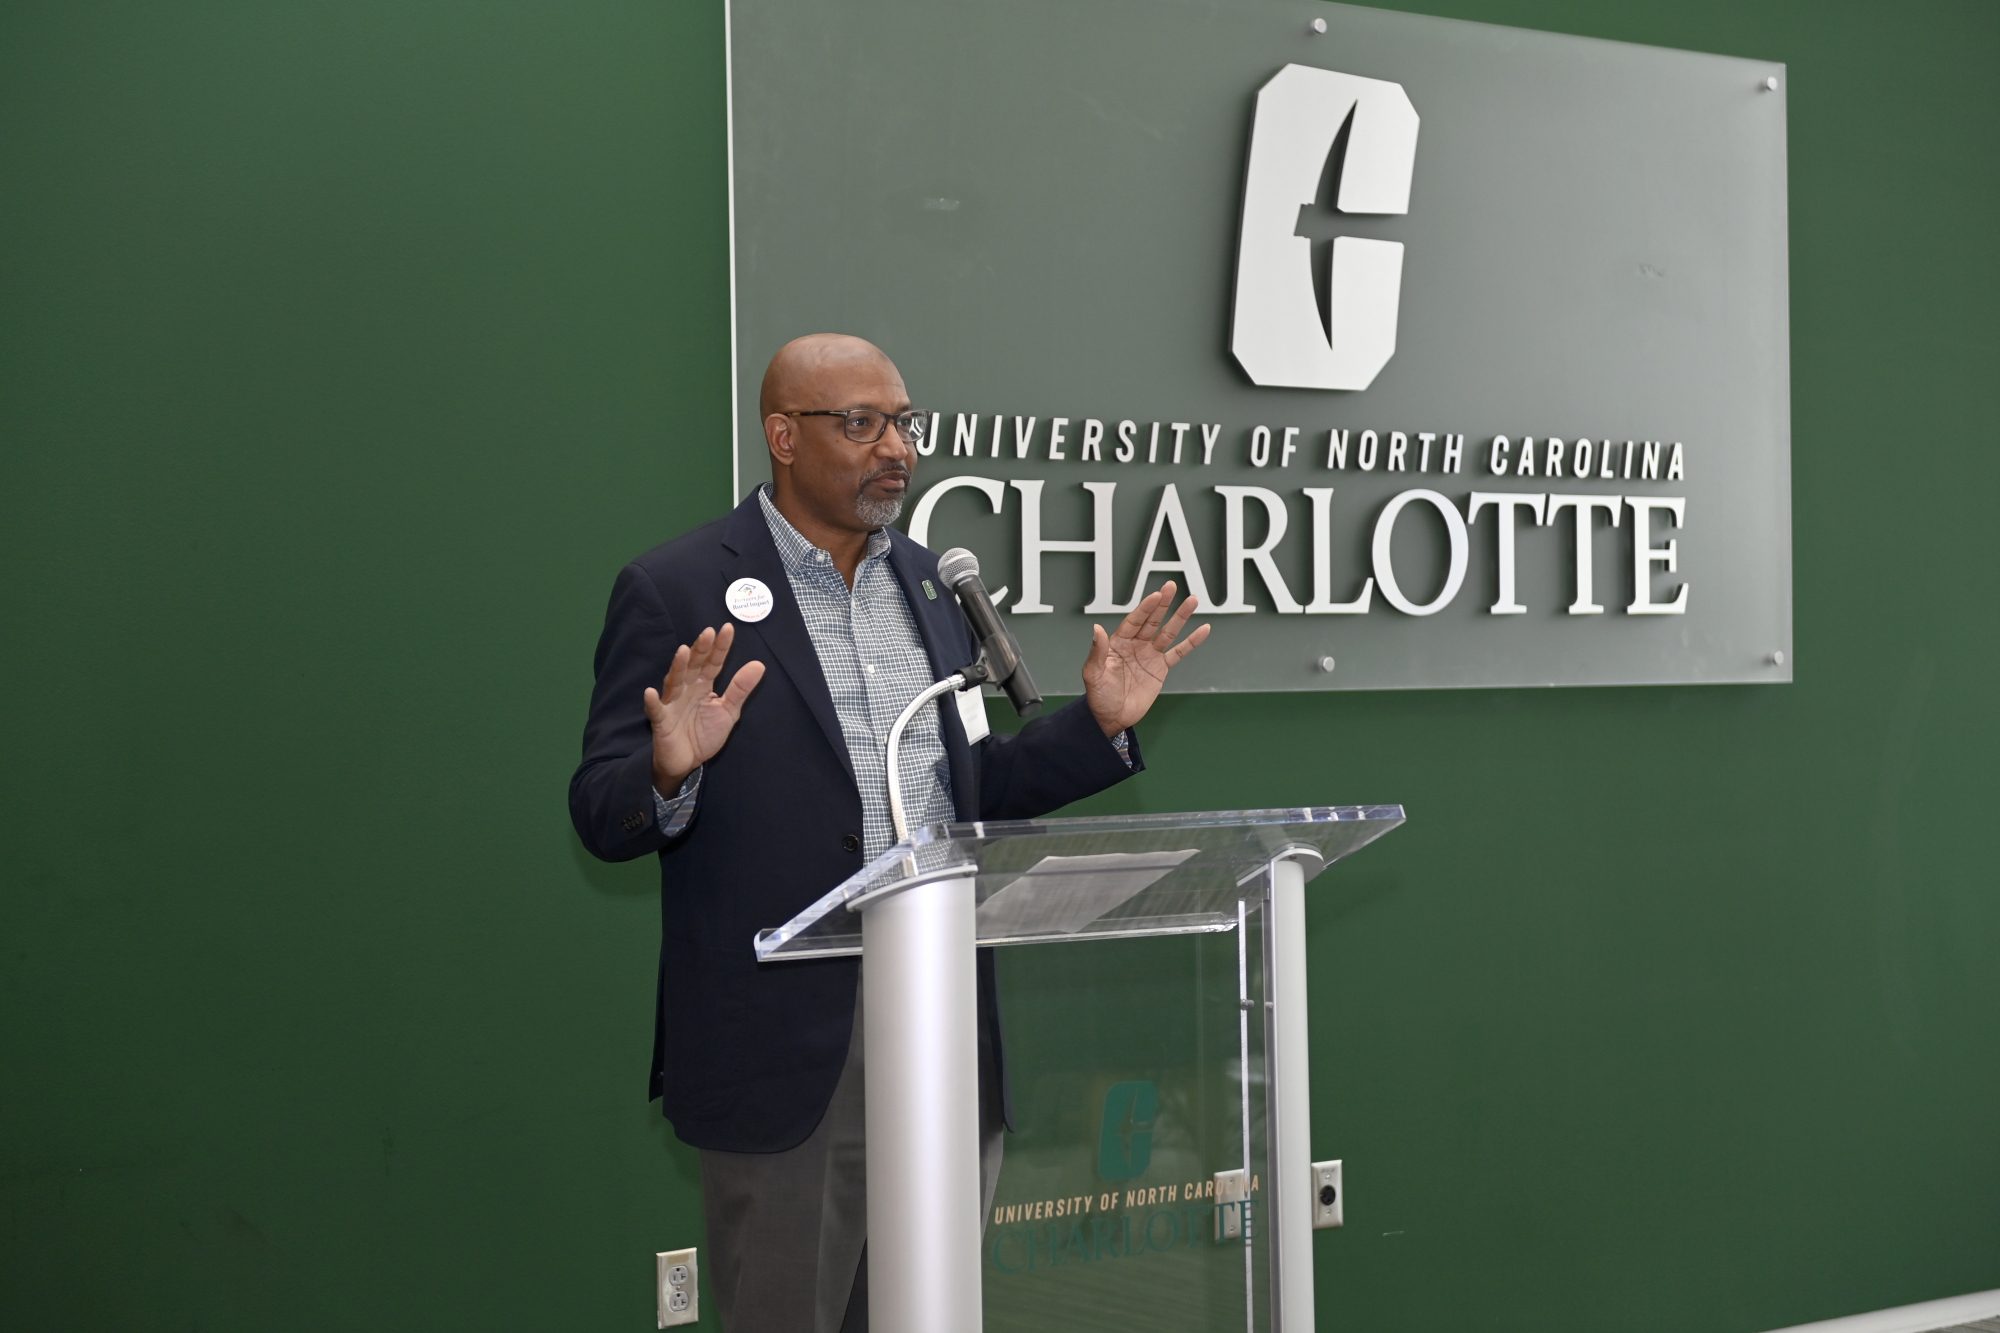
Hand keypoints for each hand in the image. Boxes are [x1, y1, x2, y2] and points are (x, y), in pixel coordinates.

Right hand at [645, 623, 766, 791]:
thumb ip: (740, 689)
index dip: (720, 647)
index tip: (728, 628)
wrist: (687, 763)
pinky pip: (656, 710)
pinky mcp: (661, 721)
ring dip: (678, 667)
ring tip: (684, 651)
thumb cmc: (704, 733)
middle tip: (708, 632)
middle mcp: (686, 689)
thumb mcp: (728, 711)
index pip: (713, 662)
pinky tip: (651, 692)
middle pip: (693, 666)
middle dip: (700, 650)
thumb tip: (759, 664)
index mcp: (703, 685)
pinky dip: (652, 702)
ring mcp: (672, 703)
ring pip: (674, 682)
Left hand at [1081, 582, 1210, 736]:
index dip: (1145, 608)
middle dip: (1163, 603)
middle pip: (1152, 620)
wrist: (1112, 717)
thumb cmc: (1098, 695)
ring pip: (1168, 632)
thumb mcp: (1093, 673)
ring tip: (1193, 600)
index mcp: (1118, 642)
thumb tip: (1097, 628)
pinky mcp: (1161, 668)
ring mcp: (1150, 655)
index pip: (1134, 620)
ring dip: (1180, 617)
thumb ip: (1098, 651)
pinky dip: (1191, 642)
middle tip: (1172, 585)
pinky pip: (1179, 653)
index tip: (1156, 595)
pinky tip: (1203, 630)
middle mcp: (1136, 645)